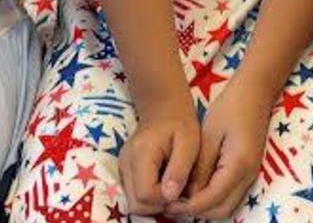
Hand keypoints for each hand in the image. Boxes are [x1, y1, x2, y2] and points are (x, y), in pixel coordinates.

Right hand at [118, 99, 199, 215]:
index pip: (145, 195)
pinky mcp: (125, 170)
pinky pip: (134, 194)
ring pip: (133, 202)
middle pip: (135, 204)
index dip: (164, 200)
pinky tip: (163, 182)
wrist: (163, 107)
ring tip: (171, 185)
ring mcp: (123, 167)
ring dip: (153, 202)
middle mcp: (126, 162)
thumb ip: (179, 170)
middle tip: (177, 190)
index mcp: (141, 154)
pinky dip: (148, 196)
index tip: (180, 189)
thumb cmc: (180, 123)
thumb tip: (170, 197)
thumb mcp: (189, 142)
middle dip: (158, 205)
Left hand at [172, 76, 271, 217]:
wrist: (255, 94)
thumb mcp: (208, 134)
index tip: (168, 204)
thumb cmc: (230, 108)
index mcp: (238, 165)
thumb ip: (200, 167)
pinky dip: (214, 200)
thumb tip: (188, 194)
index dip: (188, 207)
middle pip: (222, 211)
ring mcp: (251, 175)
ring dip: (205, 208)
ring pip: (228, 207)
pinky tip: (196, 190)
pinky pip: (231, 196)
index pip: (211, 200)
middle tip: (172, 204)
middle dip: (196, 212)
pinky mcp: (249, 172)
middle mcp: (248, 176)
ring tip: (181, 199)